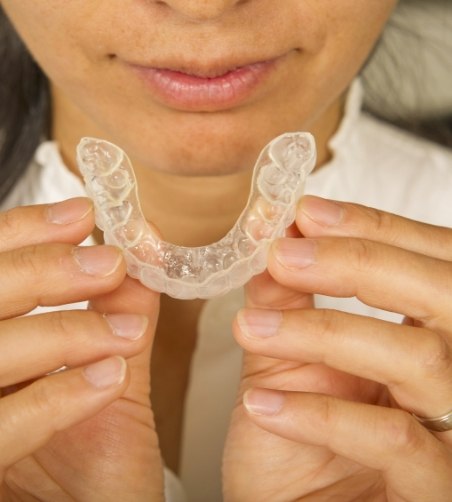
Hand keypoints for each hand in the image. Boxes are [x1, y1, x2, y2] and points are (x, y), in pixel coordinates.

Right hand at [0, 198, 163, 500]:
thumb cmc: (91, 463)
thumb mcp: (108, 380)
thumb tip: (143, 258)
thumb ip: (118, 319)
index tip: (81, 214)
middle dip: (43, 272)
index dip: (23, 235)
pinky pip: (0, 428)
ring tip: (123, 334)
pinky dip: (56, 396)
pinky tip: (108, 377)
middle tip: (108, 262)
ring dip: (63, 332)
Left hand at [223, 196, 451, 501]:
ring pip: (420, 357)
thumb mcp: (285, 367)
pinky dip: (321, 413)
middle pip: (443, 293)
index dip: (375, 228)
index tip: (307, 212)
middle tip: (286, 252)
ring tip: (251, 328)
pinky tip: (263, 403)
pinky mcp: (439, 490)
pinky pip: (397, 440)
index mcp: (427, 339)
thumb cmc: (293, 452)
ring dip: (323, 332)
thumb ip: (286, 307)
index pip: (428, 263)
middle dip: (359, 262)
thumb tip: (276, 246)